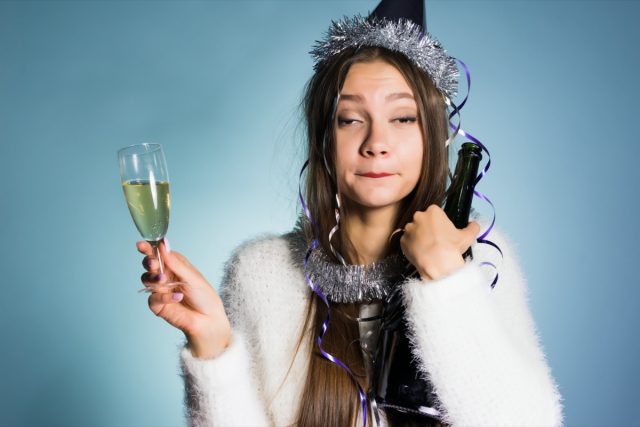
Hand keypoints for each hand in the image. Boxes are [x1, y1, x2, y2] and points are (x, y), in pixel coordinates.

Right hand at [137, 239, 230, 357]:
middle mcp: (166, 276)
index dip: (149, 248)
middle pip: (149, 265)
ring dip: (153, 278)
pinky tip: (177, 297)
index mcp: (175, 265)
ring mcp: (160, 290)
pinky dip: (164, 297)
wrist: (208, 320)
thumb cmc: (204, 296)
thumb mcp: (191, 276)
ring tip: (164, 280)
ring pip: (146, 279)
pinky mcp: (158, 305)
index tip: (141, 245)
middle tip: (153, 263)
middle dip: (149, 262)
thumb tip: (163, 244)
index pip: (159, 253)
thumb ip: (175, 262)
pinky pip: (153, 298)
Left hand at [400, 205, 479, 280]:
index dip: (439, 222)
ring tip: (428, 248)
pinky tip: (421, 253)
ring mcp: (409, 229)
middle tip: (436, 240)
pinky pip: (407, 241)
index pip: (435, 213)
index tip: (442, 231)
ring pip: (414, 230)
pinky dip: (412, 246)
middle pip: (423, 220)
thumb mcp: (468, 236)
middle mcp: (418, 217)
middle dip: (428, 228)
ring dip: (419, 237)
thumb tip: (474, 225)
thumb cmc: (452, 248)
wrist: (437, 264)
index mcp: (433, 211)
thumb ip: (473, 227)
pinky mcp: (402, 241)